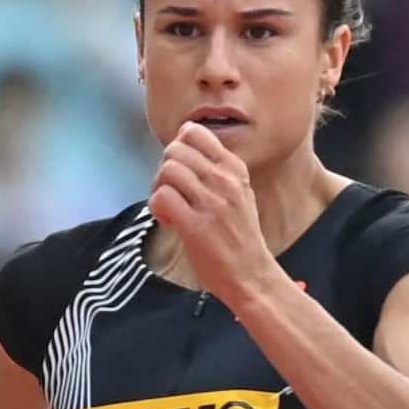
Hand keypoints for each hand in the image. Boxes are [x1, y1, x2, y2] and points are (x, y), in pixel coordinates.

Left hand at [148, 124, 272, 305]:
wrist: (251, 275)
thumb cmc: (239, 239)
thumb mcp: (239, 194)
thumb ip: (217, 173)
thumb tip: (183, 158)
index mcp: (234, 169)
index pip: (194, 133)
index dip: (176, 149)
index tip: (179, 172)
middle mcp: (224, 180)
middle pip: (174, 150)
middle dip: (163, 170)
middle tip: (170, 192)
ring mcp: (211, 202)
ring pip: (167, 170)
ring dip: (158, 189)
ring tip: (169, 208)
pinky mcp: (196, 225)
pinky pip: (161, 198)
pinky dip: (156, 209)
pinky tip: (168, 221)